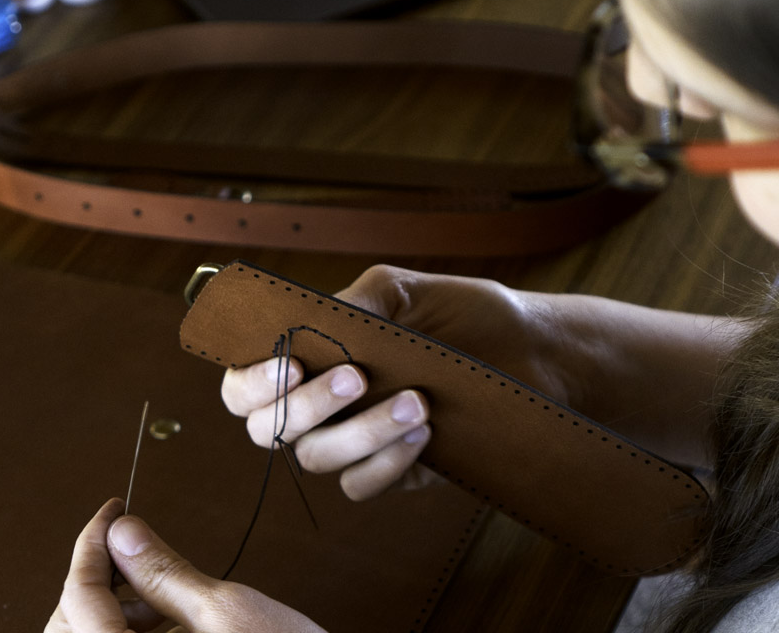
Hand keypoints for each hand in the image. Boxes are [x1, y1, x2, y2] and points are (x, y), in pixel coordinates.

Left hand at [45, 498, 325, 632]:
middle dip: (100, 578)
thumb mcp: (225, 609)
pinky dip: (129, 632)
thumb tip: (123, 533)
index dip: (92, 543)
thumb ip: (164, 572)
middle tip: (137, 549)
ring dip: (115, 609)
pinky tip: (166, 619)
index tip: (112, 511)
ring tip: (162, 593)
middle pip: (70, 624)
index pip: (79, 598)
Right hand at [221, 265, 564, 500]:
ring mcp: (352, 440)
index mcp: (312, 355)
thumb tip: (308, 318)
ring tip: (417, 400)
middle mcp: (322, 403)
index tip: (290, 363)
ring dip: (361, 432)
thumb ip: (353, 303)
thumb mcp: (405, 293)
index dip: (251, 380)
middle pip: (267, 428)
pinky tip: (426, 434)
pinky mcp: (389, 472)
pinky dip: (387, 462)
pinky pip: (361, 484)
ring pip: (316, 457)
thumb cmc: (464, 315)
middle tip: (356, 377)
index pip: (247, 382)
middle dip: (306, 407)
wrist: (531, 354)